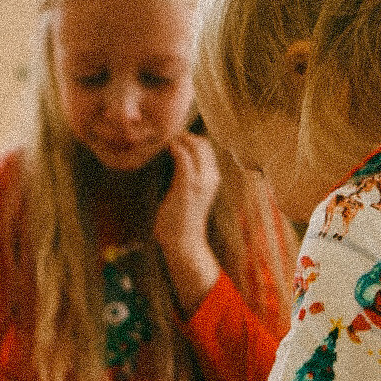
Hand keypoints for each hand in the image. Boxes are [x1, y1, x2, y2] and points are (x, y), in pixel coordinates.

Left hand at [153, 131, 222, 316]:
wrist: (184, 243)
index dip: (193, 140)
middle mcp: (211, 177)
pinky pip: (184, 157)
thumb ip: (186, 181)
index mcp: (212, 179)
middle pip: (204, 144)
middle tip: (170, 137)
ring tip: (167, 140)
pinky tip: (168, 147)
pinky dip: (176, 148)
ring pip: (196, 146)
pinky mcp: (188, 185)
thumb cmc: (182, 222)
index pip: (207, 149)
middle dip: (187, 136)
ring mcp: (201, 181)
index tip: (177, 138)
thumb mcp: (189, 197)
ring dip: (181, 140)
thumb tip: (177, 170)